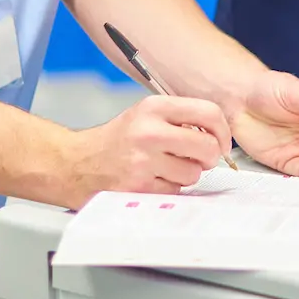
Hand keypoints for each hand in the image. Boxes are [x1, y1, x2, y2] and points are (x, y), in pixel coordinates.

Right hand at [60, 95, 230, 205]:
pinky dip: (169, 188)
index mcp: (154, 108)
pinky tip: (152, 179)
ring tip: (165, 167)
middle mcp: (149, 132)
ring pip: (194, 173)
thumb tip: (219, 133)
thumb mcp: (145, 115)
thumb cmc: (116, 141)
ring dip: (186, 174)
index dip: (223, 131)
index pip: (209, 112)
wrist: (75, 164)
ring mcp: (143, 161)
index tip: (222, 142)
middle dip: (209, 157)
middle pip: (207, 147)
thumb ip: (181, 119)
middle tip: (198, 158)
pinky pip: (175, 191)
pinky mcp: (139, 186)